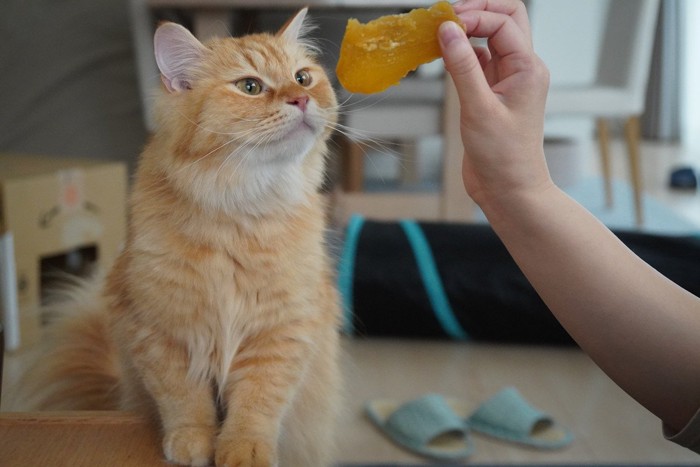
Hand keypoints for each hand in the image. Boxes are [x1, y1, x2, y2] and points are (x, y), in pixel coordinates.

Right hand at [439, 0, 551, 213]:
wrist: (509, 190)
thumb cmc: (503, 157)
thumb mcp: (478, 108)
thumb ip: (462, 66)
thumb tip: (448, 30)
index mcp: (528, 68)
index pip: (503, 23)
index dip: (474, 17)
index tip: (445, 24)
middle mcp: (522, 70)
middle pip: (506, 20)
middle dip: (479, 12)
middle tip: (448, 18)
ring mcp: (507, 81)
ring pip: (491, 40)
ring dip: (468, 32)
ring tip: (440, 34)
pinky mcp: (493, 94)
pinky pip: (479, 62)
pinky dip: (461, 54)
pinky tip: (443, 57)